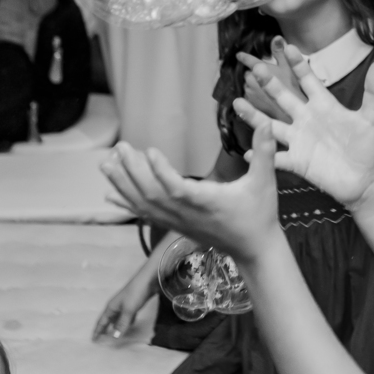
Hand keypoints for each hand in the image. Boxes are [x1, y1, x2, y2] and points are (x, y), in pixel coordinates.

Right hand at [92, 267, 156, 341]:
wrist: (149, 279)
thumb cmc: (135, 293)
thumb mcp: (128, 310)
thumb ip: (121, 324)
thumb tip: (114, 338)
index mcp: (111, 307)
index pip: (101, 321)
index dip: (97, 331)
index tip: (92, 340)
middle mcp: (116, 306)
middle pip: (108, 320)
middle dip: (104, 329)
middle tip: (100, 340)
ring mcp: (125, 305)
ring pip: (117, 319)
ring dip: (115, 326)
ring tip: (113, 335)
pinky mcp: (134, 304)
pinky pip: (127, 316)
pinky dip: (126, 322)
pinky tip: (129, 326)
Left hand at [101, 129, 281, 266]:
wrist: (253, 250)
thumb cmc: (259, 214)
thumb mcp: (264, 182)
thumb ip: (265, 152)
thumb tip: (267, 123)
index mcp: (207, 202)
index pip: (177, 188)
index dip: (160, 172)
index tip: (148, 151)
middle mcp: (186, 213)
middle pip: (152, 194)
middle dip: (132, 171)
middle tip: (119, 147)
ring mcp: (178, 221)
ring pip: (144, 204)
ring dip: (123, 184)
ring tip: (106, 164)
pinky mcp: (174, 225)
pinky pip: (145, 214)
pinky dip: (126, 203)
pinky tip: (110, 194)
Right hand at [236, 45, 373, 209]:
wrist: (366, 180)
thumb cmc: (370, 147)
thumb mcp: (373, 118)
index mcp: (324, 105)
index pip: (307, 80)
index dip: (298, 64)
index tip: (287, 46)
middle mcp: (307, 119)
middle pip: (283, 97)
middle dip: (269, 83)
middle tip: (255, 68)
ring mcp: (299, 140)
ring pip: (272, 125)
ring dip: (254, 116)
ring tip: (237, 104)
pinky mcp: (297, 161)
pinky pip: (275, 157)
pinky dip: (261, 154)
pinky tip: (247, 151)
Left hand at [241, 38, 303, 122]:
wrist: (292, 115)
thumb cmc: (293, 89)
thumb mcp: (290, 68)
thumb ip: (281, 53)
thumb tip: (276, 37)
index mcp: (259, 69)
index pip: (248, 60)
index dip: (244, 57)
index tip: (239, 55)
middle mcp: (250, 81)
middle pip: (248, 74)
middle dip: (254, 74)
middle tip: (266, 75)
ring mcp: (249, 94)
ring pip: (247, 86)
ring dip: (253, 85)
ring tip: (265, 88)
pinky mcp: (251, 106)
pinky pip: (250, 97)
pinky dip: (255, 95)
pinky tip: (265, 98)